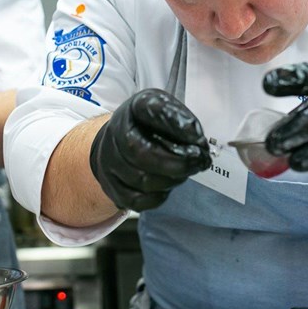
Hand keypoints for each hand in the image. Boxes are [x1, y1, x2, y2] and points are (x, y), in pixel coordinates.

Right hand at [90, 89, 211, 210]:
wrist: (118, 142)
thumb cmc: (148, 126)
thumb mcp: (166, 110)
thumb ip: (181, 120)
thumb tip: (197, 140)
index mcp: (133, 109)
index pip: (151, 109)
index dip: (176, 123)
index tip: (198, 137)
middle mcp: (114, 133)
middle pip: (141, 153)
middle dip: (177, 163)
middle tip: (199, 162)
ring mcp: (108, 161)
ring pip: (140, 179)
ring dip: (171, 180)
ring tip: (184, 173)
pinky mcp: (110, 185)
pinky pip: (135, 199)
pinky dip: (157, 197)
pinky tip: (166, 188)